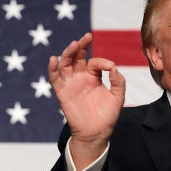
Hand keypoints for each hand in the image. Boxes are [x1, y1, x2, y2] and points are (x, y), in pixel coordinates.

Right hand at [48, 33, 125, 170]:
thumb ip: (118, 82)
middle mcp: (81, 77)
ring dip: (68, 53)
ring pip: (66, 63)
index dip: (102, 61)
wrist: (96, 133)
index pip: (95, 62)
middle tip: (87, 37)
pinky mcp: (62, 92)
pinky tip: (54, 59)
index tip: (110, 67)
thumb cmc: (107, 116)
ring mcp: (70, 83)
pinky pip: (54, 78)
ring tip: (74, 45)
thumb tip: (114, 67)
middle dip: (81, 46)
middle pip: (78, 56)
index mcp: (94, 76)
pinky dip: (52, 68)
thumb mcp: (118, 97)